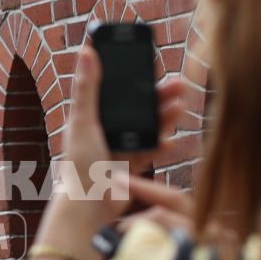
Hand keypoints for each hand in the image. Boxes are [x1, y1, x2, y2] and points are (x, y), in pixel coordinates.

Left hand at [59, 34, 194, 226]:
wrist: (89, 208)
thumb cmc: (79, 165)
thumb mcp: (83, 122)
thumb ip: (87, 88)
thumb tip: (86, 51)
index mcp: (90, 117)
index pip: (114, 89)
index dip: (132, 76)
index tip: (151, 63)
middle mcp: (104, 131)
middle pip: (136, 108)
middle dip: (158, 97)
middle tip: (181, 84)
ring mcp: (118, 149)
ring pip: (147, 129)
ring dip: (164, 119)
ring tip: (181, 108)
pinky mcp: (130, 168)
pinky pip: (150, 153)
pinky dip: (161, 147)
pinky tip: (172, 142)